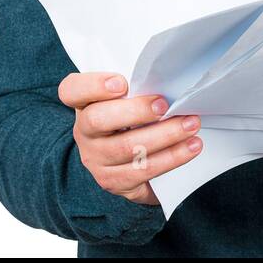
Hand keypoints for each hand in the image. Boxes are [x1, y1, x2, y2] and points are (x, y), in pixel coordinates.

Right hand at [58, 72, 202, 205]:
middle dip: (136, 112)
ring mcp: (96, 159)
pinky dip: (172, 157)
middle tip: (164, 105)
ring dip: (165, 135)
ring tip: (191, 124)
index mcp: (83, 103)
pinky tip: (190, 146)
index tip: (121, 83)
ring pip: (127, 148)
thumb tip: (169, 81)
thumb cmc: (127, 119)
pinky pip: (144, 170)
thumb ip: (136, 89)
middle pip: (98, 120)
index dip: (93, 85)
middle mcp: (83, 132)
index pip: (72, 90)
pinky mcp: (114, 181)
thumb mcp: (124, 99)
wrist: (122, 162)